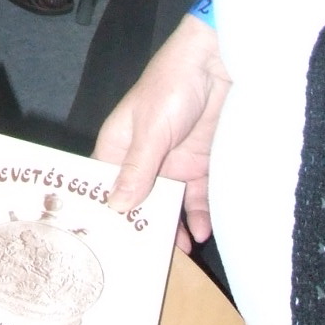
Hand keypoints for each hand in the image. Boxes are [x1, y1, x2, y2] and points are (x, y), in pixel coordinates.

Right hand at [94, 14, 228, 246]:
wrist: (219, 63)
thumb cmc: (173, 85)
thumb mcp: (151, 128)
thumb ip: (137, 168)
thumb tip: (116, 207)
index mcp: (119, 145)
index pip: (105, 186)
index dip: (106, 214)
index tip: (108, 246)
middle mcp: (144, 159)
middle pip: (139, 202)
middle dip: (144, 229)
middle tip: (148, 261)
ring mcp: (174, 163)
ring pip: (169, 205)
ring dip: (173, 228)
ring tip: (178, 255)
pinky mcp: (201, 165)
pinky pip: (198, 199)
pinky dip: (199, 216)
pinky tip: (201, 233)